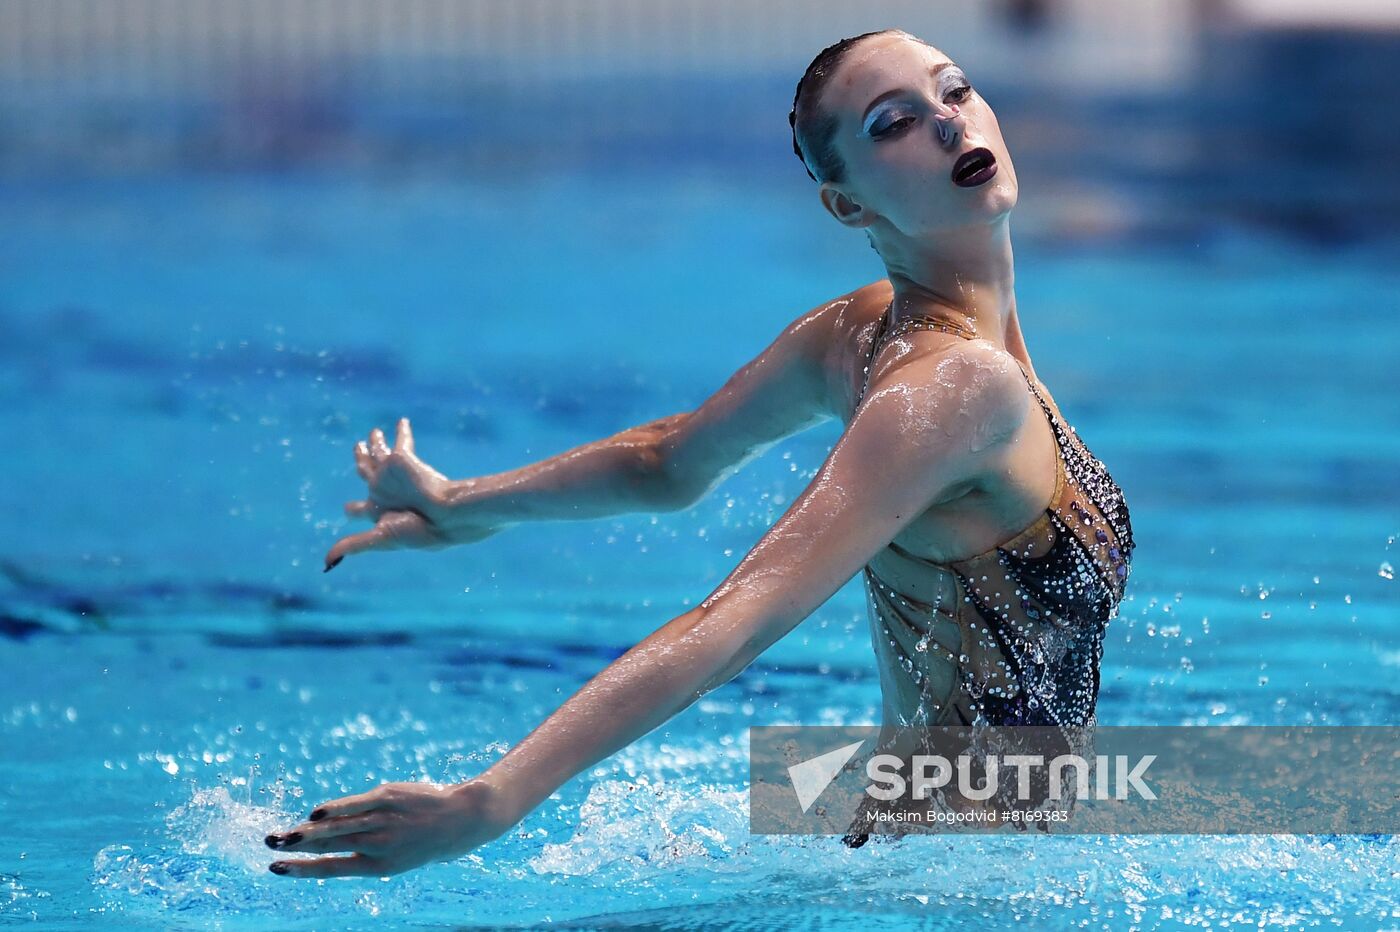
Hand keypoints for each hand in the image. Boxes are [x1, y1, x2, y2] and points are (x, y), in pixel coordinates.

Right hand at [264, 778, 517, 877]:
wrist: (460, 821)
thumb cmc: (422, 840)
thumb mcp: (394, 855)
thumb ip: (361, 845)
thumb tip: (322, 830)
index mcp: (377, 866)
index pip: (331, 869)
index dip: (301, 870)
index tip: (275, 868)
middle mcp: (378, 845)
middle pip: (330, 847)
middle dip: (297, 847)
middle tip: (269, 845)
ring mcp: (383, 820)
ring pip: (338, 828)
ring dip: (306, 831)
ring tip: (281, 835)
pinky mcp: (388, 797)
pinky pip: (356, 805)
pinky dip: (335, 810)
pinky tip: (314, 814)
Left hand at [323, 417, 500, 569]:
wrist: (445, 514)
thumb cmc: (416, 530)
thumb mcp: (380, 538)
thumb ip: (354, 545)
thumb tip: (327, 562)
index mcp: (379, 511)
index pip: (360, 509)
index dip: (353, 509)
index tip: (348, 508)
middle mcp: (384, 490)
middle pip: (366, 472)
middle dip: (361, 461)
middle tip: (357, 448)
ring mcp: (394, 473)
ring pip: (379, 452)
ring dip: (376, 442)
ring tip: (374, 432)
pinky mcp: (405, 458)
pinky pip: (402, 440)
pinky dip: (401, 431)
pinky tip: (402, 422)